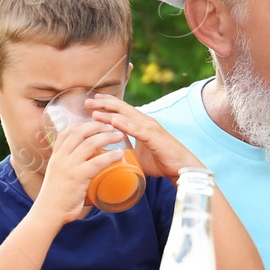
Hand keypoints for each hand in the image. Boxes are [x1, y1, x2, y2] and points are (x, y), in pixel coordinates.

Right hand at [34, 118, 123, 227]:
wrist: (48, 213)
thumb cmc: (56, 198)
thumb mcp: (59, 177)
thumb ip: (71, 170)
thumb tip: (89, 171)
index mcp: (56, 156)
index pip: (66, 132)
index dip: (81, 124)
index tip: (95, 123)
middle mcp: (61, 158)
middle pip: (79, 132)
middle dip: (97, 126)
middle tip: (111, 126)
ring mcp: (69, 166)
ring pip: (89, 144)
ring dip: (106, 137)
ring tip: (119, 136)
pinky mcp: (77, 178)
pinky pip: (96, 162)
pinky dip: (109, 156)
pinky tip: (119, 154)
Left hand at [87, 96, 201, 179]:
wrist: (182, 168)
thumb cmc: (162, 162)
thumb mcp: (139, 154)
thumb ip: (126, 150)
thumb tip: (110, 155)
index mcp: (142, 124)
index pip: (122, 110)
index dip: (107, 105)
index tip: (92, 103)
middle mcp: (146, 122)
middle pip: (122, 108)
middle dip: (104, 104)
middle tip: (87, 101)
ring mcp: (150, 128)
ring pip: (127, 117)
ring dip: (110, 112)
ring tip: (95, 109)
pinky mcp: (154, 137)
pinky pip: (137, 130)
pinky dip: (125, 124)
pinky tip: (114, 121)